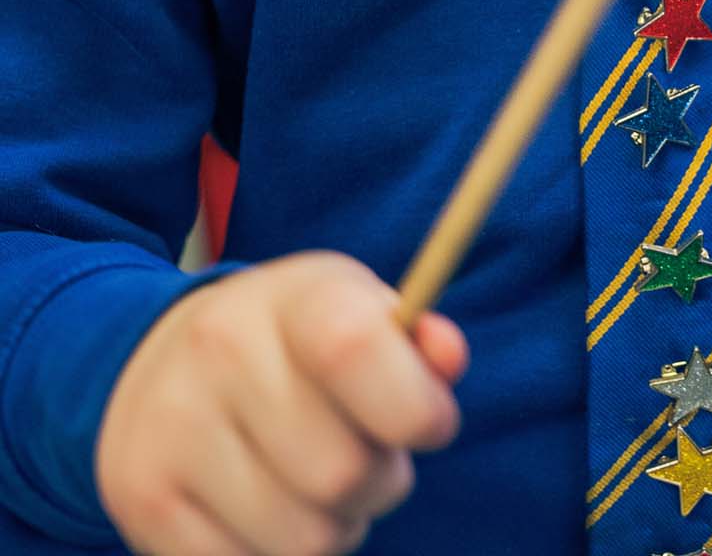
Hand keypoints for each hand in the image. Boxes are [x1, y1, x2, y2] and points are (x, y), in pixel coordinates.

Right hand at [95, 251, 467, 555]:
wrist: (155, 364)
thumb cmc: (290, 344)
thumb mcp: (351, 311)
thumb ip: (411, 339)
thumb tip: (448, 356)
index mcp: (290, 297)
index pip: (355, 349)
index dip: (414, 406)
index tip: (430, 426)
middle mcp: (221, 353)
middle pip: (342, 473)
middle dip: (377, 483)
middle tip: (363, 457)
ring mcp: (175, 430)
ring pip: (305, 541)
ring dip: (334, 528)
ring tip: (315, 486)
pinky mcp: (146, 504)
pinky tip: (263, 510)